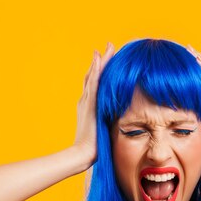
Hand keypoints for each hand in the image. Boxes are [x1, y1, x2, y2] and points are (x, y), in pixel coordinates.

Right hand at [74, 42, 114, 163]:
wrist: (83, 153)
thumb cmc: (95, 147)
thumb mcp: (103, 131)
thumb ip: (108, 123)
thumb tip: (116, 122)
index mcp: (90, 106)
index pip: (96, 85)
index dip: (101, 72)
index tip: (108, 59)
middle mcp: (86, 100)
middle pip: (93, 76)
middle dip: (101, 62)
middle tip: (108, 47)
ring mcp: (86, 101)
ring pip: (94, 76)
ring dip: (101, 61)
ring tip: (107, 47)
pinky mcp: (89, 103)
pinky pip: (93, 83)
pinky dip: (96, 70)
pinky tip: (100, 58)